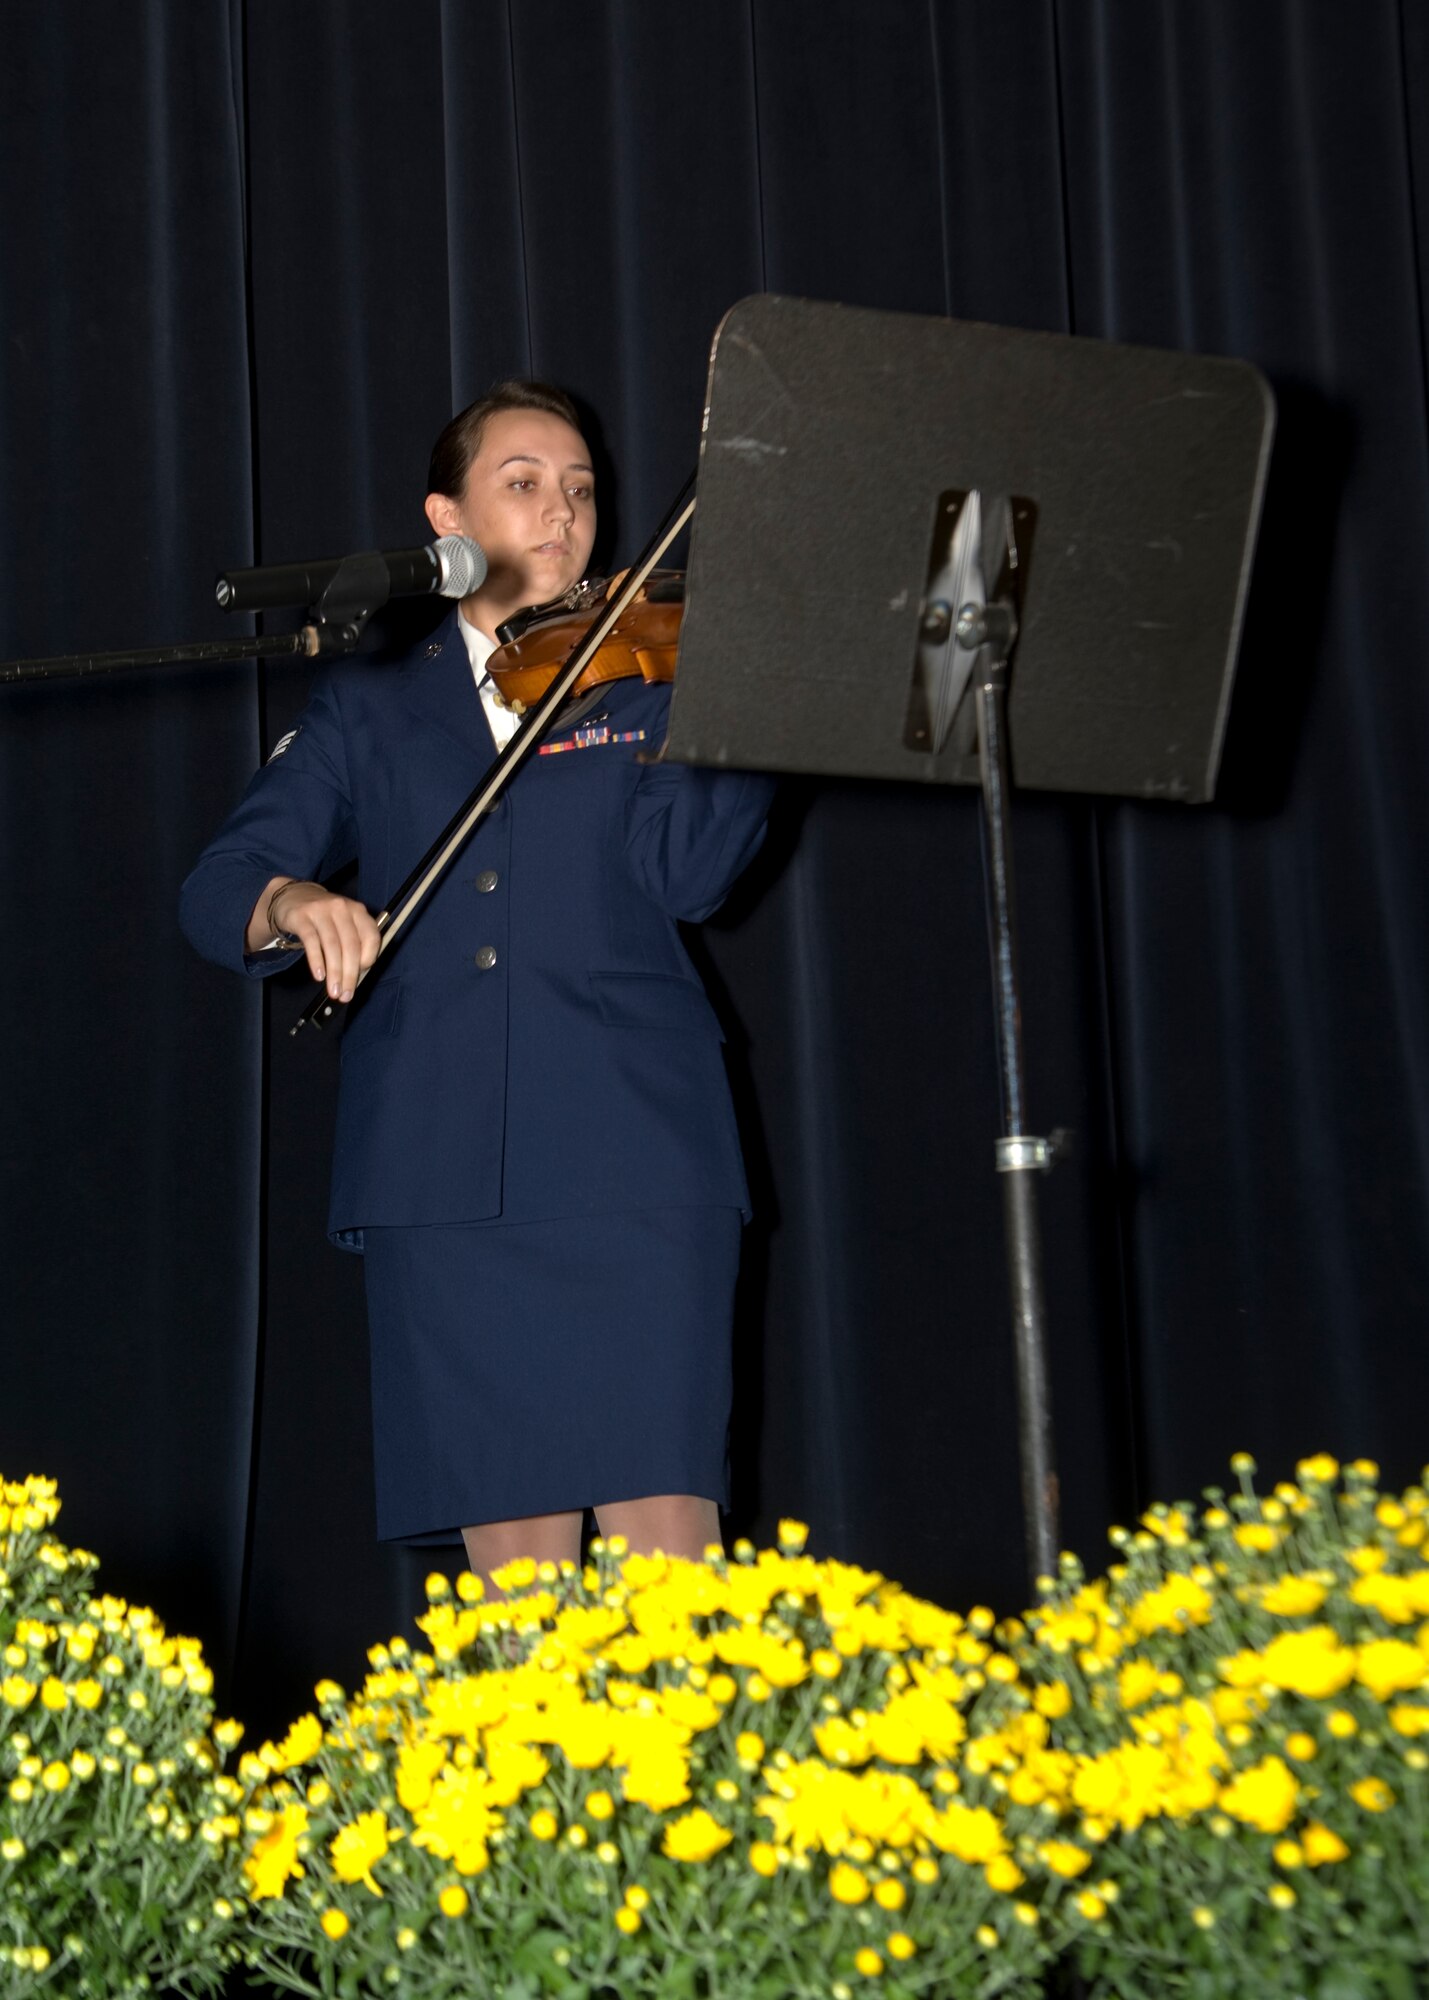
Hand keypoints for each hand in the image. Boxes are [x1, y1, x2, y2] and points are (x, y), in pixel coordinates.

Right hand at [258, 878, 381, 1002]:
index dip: (369, 958)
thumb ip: (353, 944)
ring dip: (334, 972)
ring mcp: (321, 911)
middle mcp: (342, 908)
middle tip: (346, 994)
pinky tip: (319, 975)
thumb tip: (356, 976)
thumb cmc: (325, 917)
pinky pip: (311, 941)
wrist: (293, 896)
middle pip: (351, 945)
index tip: (361, 976)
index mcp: (358, 911)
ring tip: (334, 990)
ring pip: (332, 946)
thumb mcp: (343, 924)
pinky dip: (316, 961)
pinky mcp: (302, 917)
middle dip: (350, 974)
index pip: (371, 936)